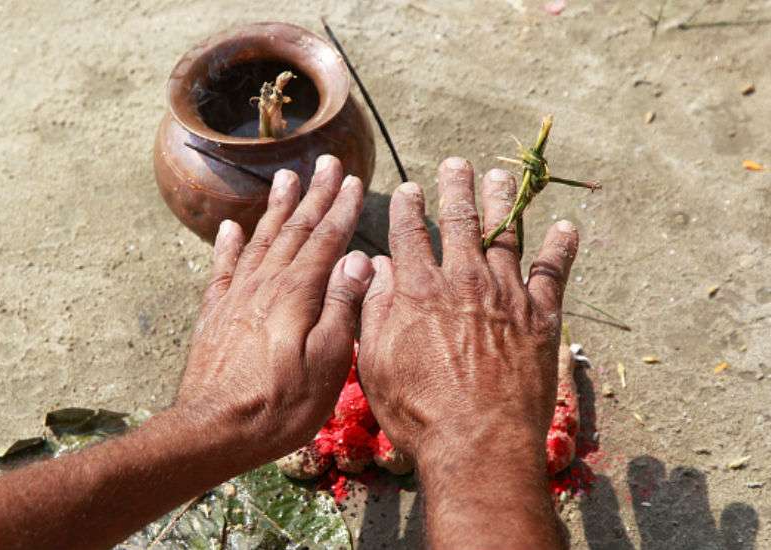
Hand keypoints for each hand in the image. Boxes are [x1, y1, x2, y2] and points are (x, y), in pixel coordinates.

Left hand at [178, 155, 372, 468]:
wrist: (214, 430)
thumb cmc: (282, 405)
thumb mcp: (327, 363)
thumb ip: (342, 307)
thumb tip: (359, 259)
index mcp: (298, 294)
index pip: (325, 240)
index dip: (339, 209)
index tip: (350, 179)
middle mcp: (266, 284)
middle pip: (294, 230)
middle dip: (313, 195)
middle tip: (325, 162)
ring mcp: (236, 296)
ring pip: (261, 240)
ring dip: (276, 208)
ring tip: (286, 178)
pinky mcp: (215, 313)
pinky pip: (223, 267)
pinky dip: (228, 244)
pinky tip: (230, 227)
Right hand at [357, 157, 577, 548]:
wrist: (478, 443)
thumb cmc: (418, 411)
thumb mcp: (375, 363)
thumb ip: (373, 309)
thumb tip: (375, 266)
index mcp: (418, 290)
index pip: (409, 232)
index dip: (407, 206)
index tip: (408, 188)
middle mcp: (462, 280)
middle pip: (458, 220)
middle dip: (456, 186)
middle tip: (457, 163)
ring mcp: (505, 295)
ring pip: (504, 234)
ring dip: (502, 200)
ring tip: (500, 177)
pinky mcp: (540, 316)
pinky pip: (553, 271)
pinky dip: (560, 246)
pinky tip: (566, 226)